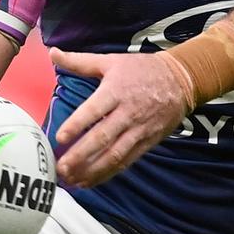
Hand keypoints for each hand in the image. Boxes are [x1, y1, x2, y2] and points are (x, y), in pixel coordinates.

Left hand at [51, 48, 190, 187]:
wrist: (181, 80)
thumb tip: (53, 53)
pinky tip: (90, 181)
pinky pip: (127, 161)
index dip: (77, 125)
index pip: (93, 111)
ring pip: (114, 154)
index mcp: (115, 92)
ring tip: (71, 180)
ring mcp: (139, 130)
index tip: (60, 137)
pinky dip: (108, 173)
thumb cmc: (141, 69)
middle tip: (61, 167)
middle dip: (81, 155)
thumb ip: (79, 61)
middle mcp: (127, 113)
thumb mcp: (110, 61)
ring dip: (92, 170)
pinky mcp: (148, 142)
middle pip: (103, 138)